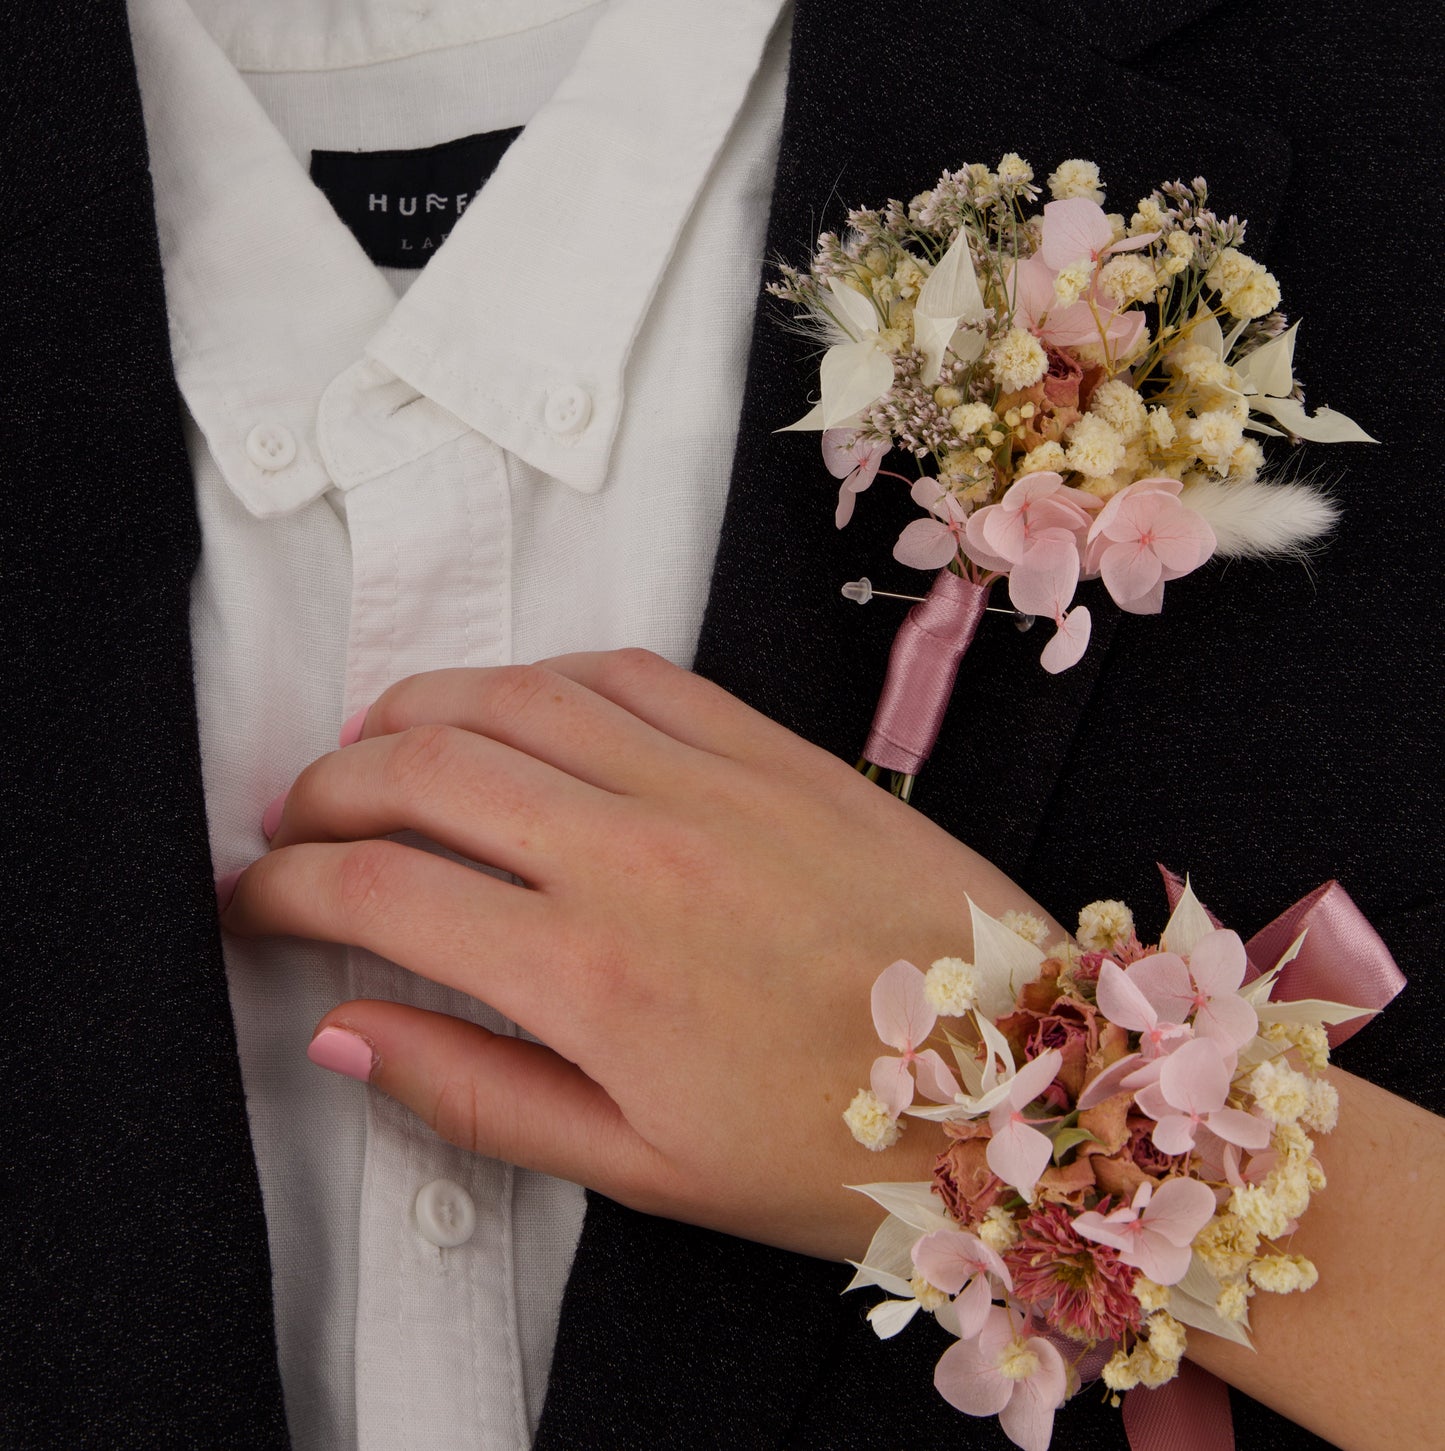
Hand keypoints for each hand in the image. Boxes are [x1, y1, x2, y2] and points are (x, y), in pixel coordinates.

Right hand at [221, 649, 1058, 1260]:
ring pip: (508, 696)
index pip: (376, 889)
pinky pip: (625, 671)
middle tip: (295, 822)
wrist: (1022, 1075)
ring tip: (371, 750)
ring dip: (411, 712)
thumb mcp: (640, 1166)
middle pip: (417, 766)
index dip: (284, 889)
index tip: (255, 902)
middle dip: (321, 787)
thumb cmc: (838, 1141)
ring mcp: (705, 779)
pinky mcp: (768, 746)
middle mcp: (633, 850)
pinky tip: (513, 708)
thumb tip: (343, 1027)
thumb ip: (475, 1093)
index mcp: (589, 972)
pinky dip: (538, 676)